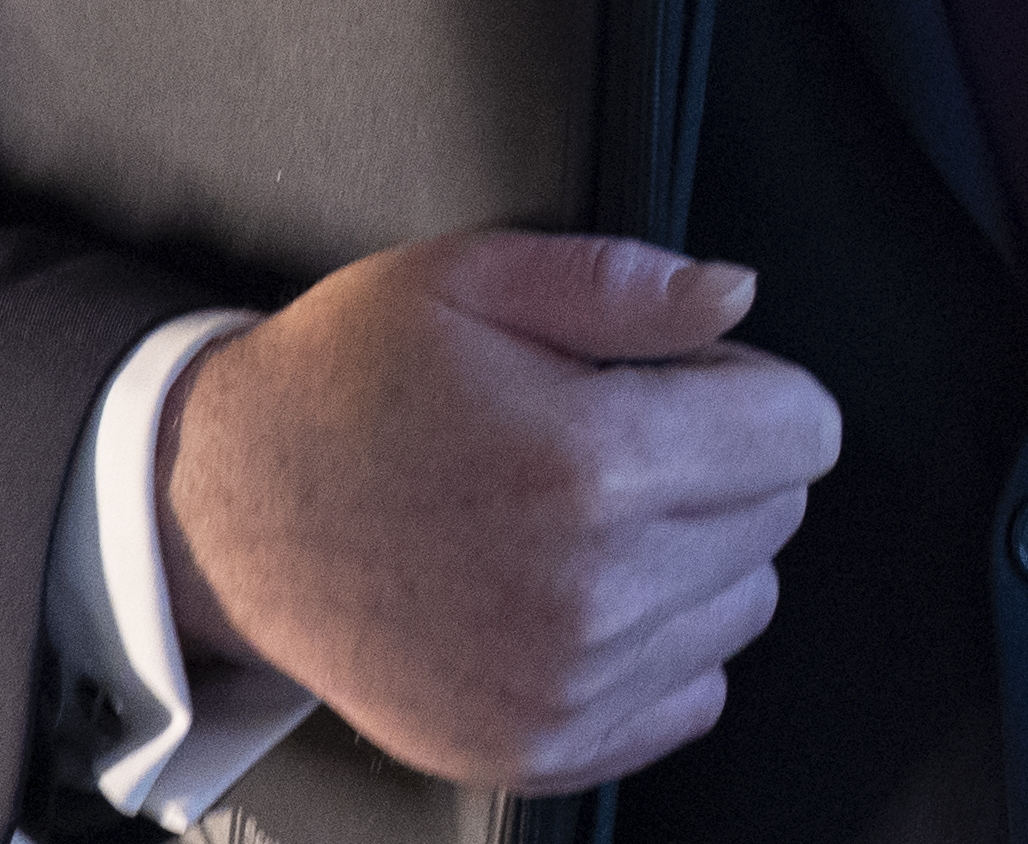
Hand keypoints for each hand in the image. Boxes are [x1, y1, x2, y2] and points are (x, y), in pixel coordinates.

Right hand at [155, 231, 841, 792]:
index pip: (804, 432)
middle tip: (610, 436)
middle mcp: (594, 591)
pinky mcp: (541, 747)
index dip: (750, 385)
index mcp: (590, 463)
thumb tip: (735, 298)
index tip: (686, 379)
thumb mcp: (468, 280)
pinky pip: (690, 696)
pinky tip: (572, 589)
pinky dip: (657, 644)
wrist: (223, 515)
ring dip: (695, 555)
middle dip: (722, 462)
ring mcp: (569, 685)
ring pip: (743, 606)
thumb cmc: (344, 386)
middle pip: (778, 516)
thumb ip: (622, 285)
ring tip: (583, 513)